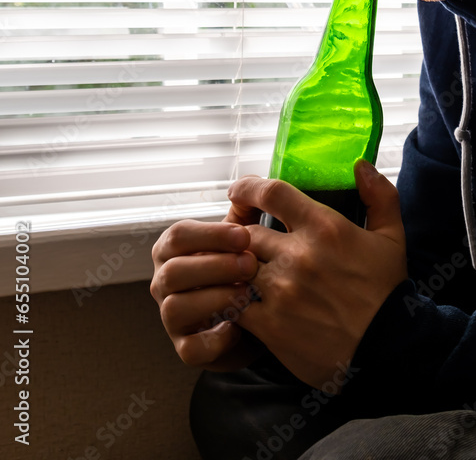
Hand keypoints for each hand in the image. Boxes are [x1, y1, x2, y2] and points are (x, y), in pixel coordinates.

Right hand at [150, 218, 262, 370]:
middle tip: (251, 264)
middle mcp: (164, 282)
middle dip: (215, 266)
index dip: (210, 235)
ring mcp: (171, 318)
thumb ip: (244, 213)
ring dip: (214, 298)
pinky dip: (214, 339)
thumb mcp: (241, 240)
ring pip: (175, 308)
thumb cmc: (240, 270)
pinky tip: (238, 327)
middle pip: (173, 271)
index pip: (178, 235)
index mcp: (173, 249)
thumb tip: (251, 182)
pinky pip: (189, 348)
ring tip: (247, 293)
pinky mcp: (185, 349)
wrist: (254, 319)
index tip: (243, 235)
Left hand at [228, 160, 407, 389]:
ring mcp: (281, 291)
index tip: (239, 191)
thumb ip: (379, 195)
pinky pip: (236, 305)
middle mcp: (298, 255)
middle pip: (247, 233)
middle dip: (242, 237)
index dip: (248, 187)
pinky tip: (241, 303)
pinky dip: (233, 302)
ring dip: (236, 269)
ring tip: (238, 273)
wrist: (388, 350)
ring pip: (237, 267)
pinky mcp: (270, 325)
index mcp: (324, 227)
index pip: (271, 192)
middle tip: (242, 243)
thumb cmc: (388, 293)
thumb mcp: (392, 237)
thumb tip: (360, 165)